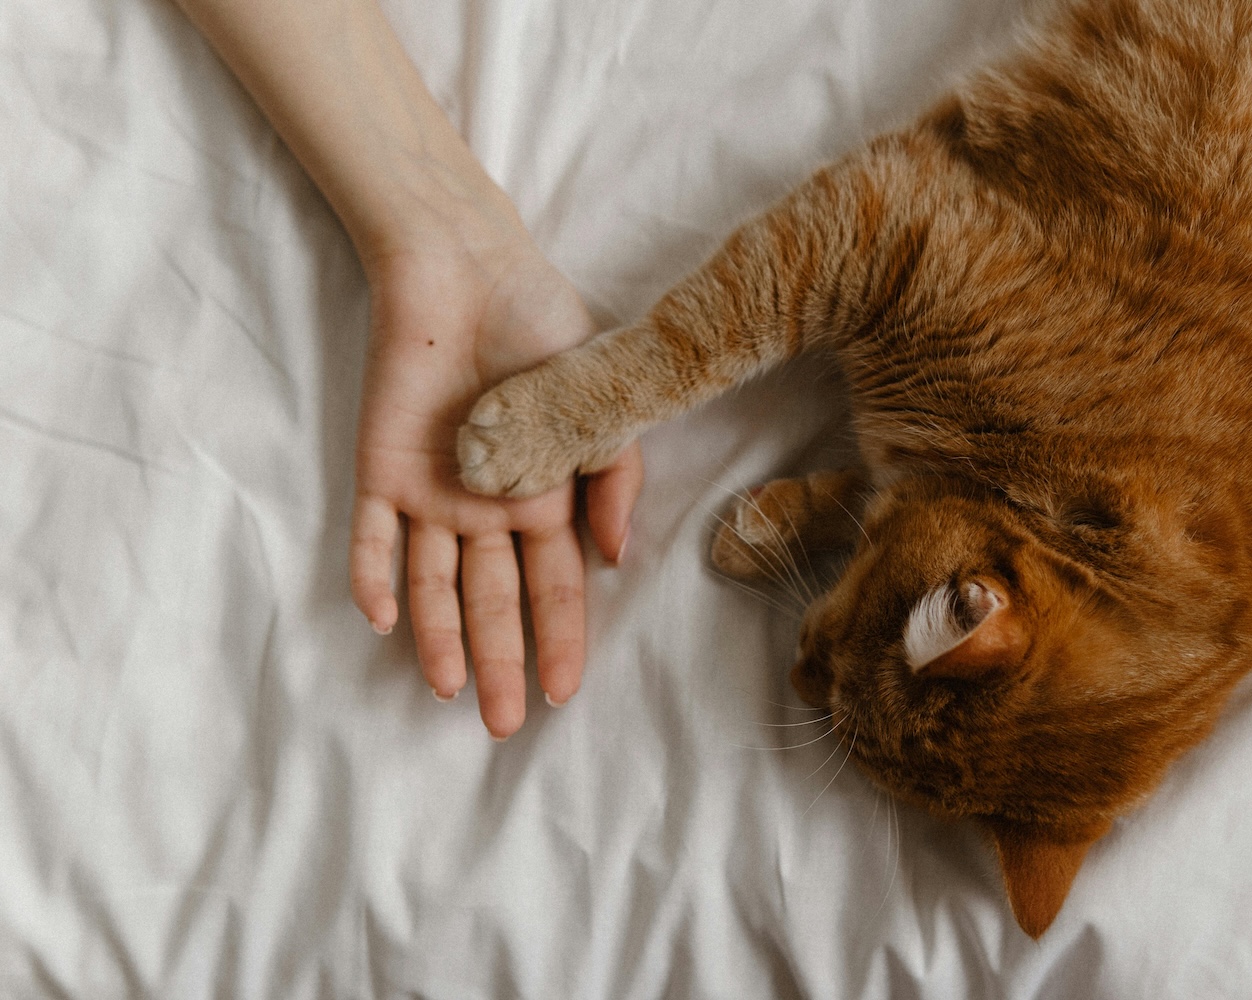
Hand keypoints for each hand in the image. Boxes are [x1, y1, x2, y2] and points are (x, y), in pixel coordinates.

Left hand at [348, 188, 641, 739]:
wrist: (467, 268)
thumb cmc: (543, 327)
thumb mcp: (602, 399)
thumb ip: (613, 476)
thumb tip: (613, 559)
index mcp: (544, 497)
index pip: (556, 586)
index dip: (561, 639)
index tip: (565, 692)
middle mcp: (488, 508)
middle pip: (495, 601)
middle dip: (504, 661)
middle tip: (507, 724)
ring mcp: (433, 493)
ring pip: (433, 583)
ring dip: (440, 637)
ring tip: (451, 693)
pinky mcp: (381, 469)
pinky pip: (372, 535)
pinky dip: (374, 575)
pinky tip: (384, 622)